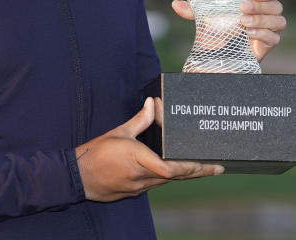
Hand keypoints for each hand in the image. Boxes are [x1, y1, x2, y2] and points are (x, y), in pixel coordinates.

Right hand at [75, 98, 223, 201]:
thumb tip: (153, 104)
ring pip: (168, 181)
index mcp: (137, 159)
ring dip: (186, 175)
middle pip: (175, 176)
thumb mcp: (119, 132)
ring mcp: (138, 187)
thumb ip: (139, 120)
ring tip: (205, 168)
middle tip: (217, 167)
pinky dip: (170, 177)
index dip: (187, 167)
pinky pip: (157, 183)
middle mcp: (140, 176)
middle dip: (197, 171)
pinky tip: (179, 172)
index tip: (203, 163)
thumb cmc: (96, 153)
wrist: (78, 177)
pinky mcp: (134, 191)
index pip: (168, 169)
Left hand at [172, 0, 285, 61]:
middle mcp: (265, 15)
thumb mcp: (203, 18)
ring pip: (279, 21)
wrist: (216, 55)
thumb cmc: (215, 31)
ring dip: (262, 19)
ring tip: (243, 22)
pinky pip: (274, 38)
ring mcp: (268, 30)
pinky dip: (263, 34)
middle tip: (242, 8)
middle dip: (261, 6)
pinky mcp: (267, 45)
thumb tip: (174, 4)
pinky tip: (249, 34)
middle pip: (277, 6)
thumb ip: (191, 10)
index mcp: (255, 3)